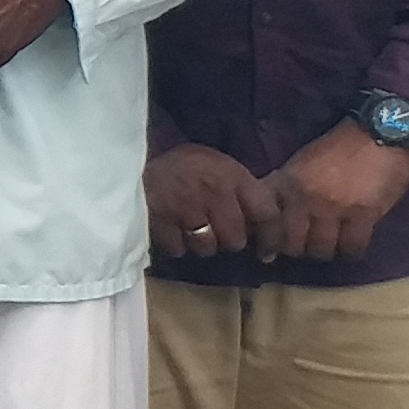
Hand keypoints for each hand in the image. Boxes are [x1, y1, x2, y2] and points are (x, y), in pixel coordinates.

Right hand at [145, 144, 278, 261]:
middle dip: (227, 240)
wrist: (136, 156)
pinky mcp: (162, 222)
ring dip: (201, 244)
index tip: (267, 252)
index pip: (265, 212)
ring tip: (191, 228)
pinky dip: (176, 244)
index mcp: (232, 175)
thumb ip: (239, 189)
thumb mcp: (218, 165)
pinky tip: (172, 229)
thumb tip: (259, 224)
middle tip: (216, 230)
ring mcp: (187, 209)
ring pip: (207, 248)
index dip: (271, 237)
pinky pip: (179, 249)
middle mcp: (215, 193)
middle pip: (235, 240)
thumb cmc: (183, 162)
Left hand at [268, 124, 408, 263]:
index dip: (269, 241)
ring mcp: (333, 208)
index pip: (267, 223)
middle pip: (293, 245)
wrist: (381, 132)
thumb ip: (283, 187)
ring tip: (331, 243)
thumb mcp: (302, 163)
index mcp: (288, 182)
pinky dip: (351, 251)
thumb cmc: (339, 148)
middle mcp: (305, 198)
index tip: (272, 250)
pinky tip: (352, 244)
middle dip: (299, 249)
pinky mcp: (363, 215)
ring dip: (326, 251)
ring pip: (321, 250)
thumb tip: (265, 217)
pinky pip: (352, 248)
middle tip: (308, 244)